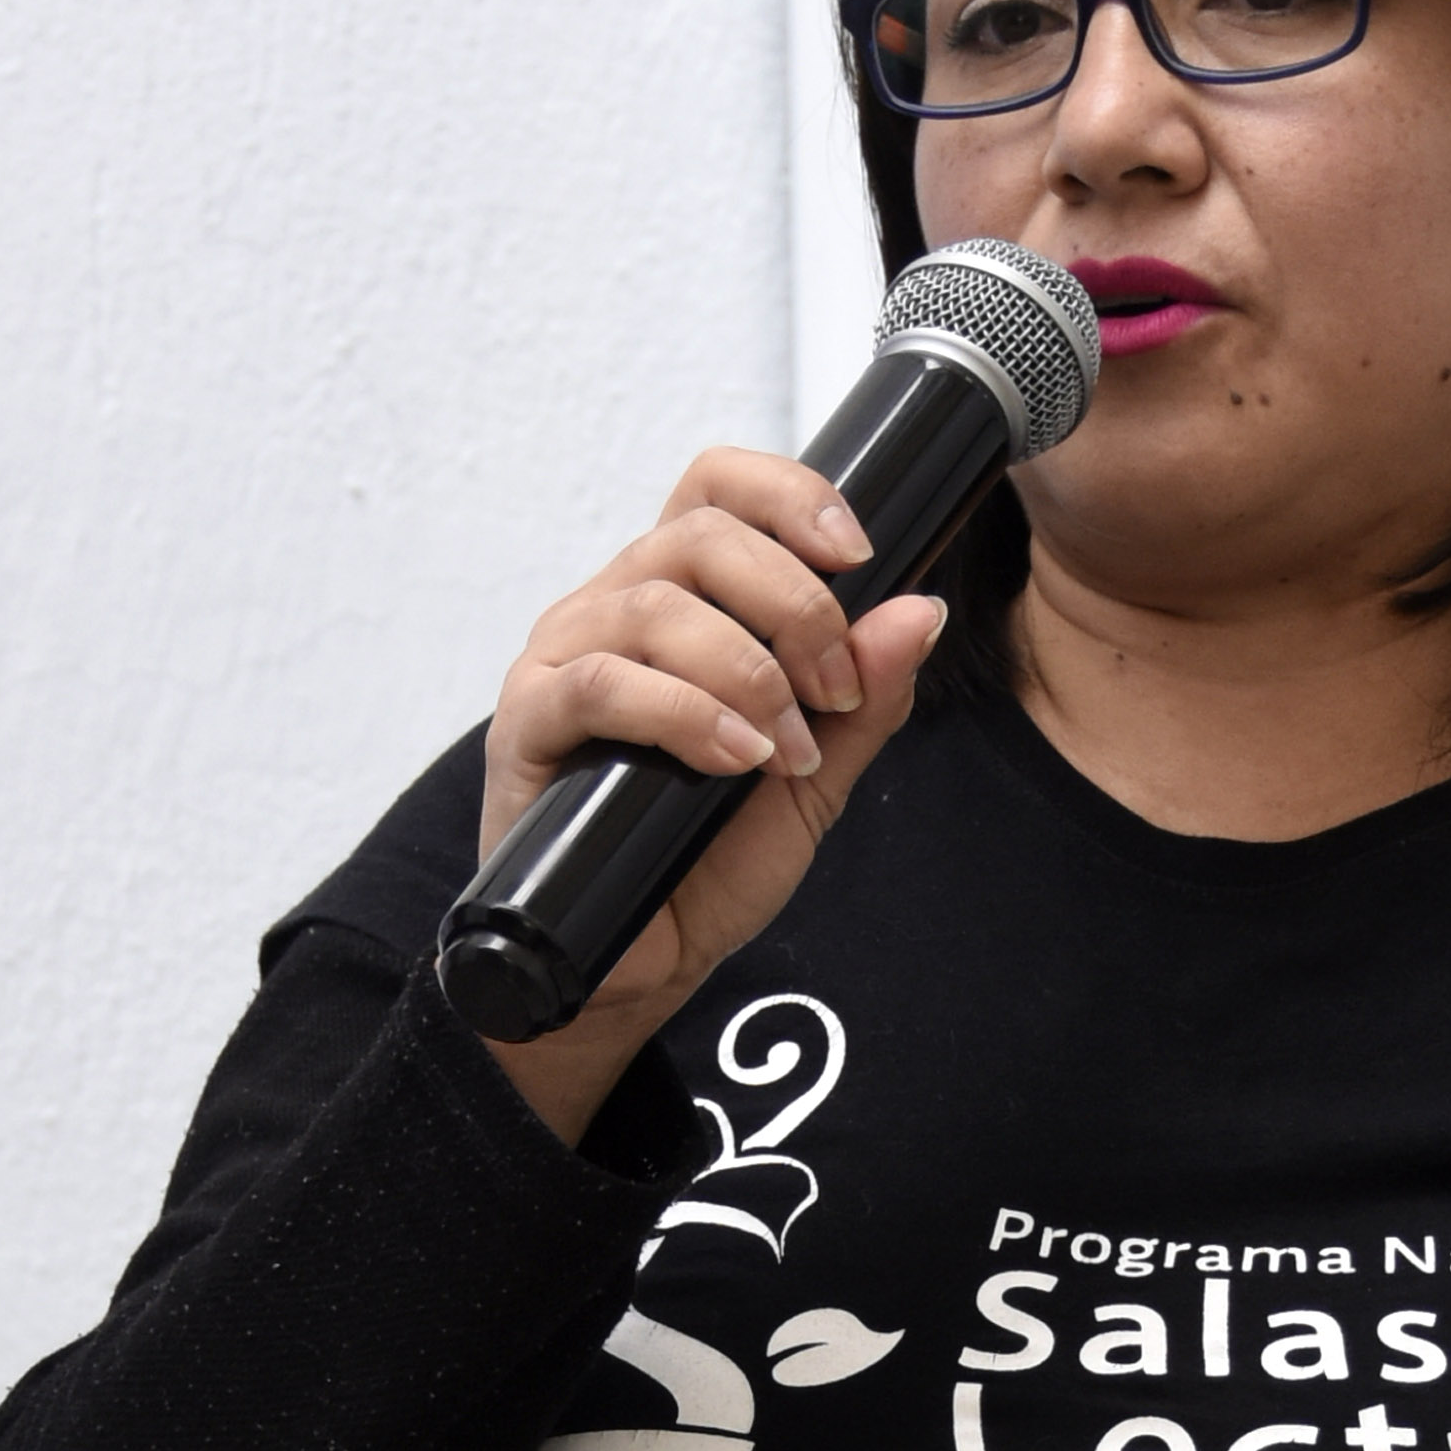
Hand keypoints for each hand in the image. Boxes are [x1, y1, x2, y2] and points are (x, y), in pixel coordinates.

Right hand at [464, 451, 948, 1147]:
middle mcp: (614, 608)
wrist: (637, 962)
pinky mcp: (527, 725)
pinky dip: (685, 714)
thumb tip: (923, 612)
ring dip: (747, 670)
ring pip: (655, 605)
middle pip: (699, 534)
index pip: (719, 488)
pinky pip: (600, 683)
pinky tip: (735, 759)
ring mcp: (563, 659)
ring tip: (785, 748)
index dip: (789, 495)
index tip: (860, 553)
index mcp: (680, 598)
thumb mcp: (812, 779)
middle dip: (794, 604)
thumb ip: (865, 699)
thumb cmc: (706, 861)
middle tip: (835, 688)